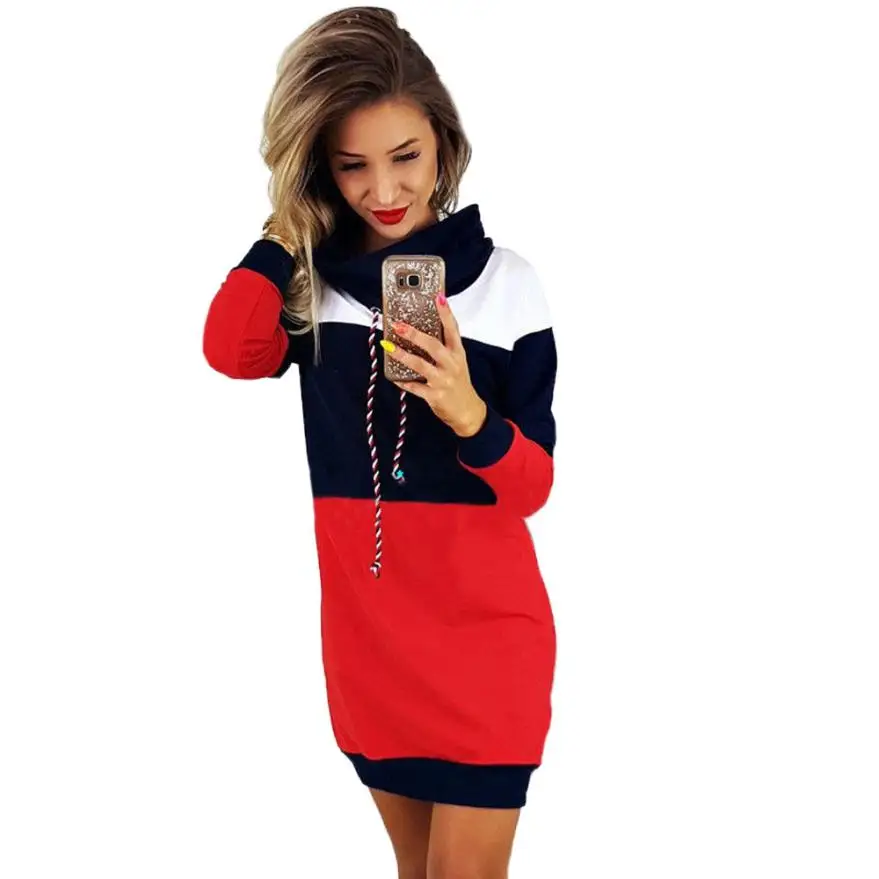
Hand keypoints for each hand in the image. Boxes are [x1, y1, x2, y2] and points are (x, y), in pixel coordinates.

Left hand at [381, 294, 486, 437]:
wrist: (467, 411)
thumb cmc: (458, 382)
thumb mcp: (456, 361)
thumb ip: (444, 345)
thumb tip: (421, 328)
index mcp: (458, 353)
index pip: (453, 329)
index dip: (446, 313)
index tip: (439, 297)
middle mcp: (451, 365)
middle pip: (433, 345)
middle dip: (414, 334)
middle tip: (398, 325)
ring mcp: (443, 380)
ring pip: (420, 365)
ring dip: (402, 355)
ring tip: (389, 347)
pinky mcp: (434, 396)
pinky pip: (414, 387)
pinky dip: (403, 382)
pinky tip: (393, 377)